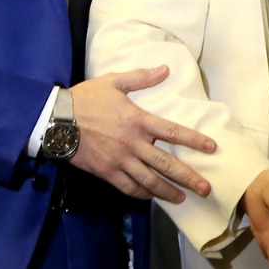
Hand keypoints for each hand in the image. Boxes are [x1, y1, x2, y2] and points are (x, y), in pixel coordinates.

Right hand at [68, 66, 213, 201]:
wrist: (57, 120)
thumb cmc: (86, 99)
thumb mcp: (114, 82)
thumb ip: (141, 77)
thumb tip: (165, 69)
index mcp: (138, 120)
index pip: (173, 132)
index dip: (194, 140)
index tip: (211, 148)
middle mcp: (133, 143)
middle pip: (166, 164)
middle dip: (188, 177)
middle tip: (205, 189)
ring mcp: (120, 160)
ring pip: (149, 180)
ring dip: (168, 191)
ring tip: (182, 198)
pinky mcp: (107, 172)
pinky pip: (128, 187)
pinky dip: (141, 193)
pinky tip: (151, 197)